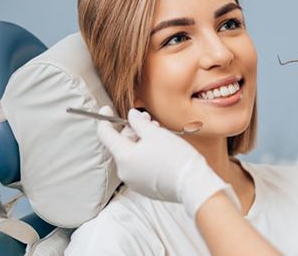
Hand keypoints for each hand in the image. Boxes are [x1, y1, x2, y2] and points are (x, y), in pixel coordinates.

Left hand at [97, 106, 239, 216]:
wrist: (192, 184)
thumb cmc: (175, 157)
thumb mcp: (155, 133)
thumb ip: (138, 122)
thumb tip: (131, 116)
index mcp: (123, 157)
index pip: (105, 135)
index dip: (105, 119)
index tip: (107, 110)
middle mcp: (124, 172)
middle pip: (121, 144)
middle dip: (132, 129)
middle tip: (147, 119)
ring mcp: (134, 182)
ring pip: (131, 155)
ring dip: (140, 142)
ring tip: (158, 133)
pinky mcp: (145, 188)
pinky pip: (140, 167)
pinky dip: (145, 155)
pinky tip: (160, 148)